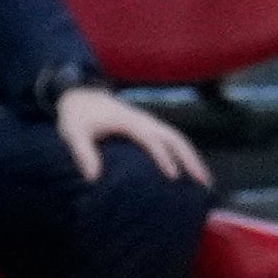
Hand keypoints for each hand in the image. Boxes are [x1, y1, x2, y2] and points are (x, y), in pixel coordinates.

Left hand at [56, 84, 208, 185]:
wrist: (80, 95)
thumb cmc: (77, 116)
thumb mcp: (73, 133)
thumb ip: (83, 153)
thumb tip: (93, 178)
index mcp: (129, 122)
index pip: (151, 139)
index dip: (163, 156)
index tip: (173, 176)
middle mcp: (144, 121)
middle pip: (174, 137)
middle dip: (190, 158)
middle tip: (203, 183)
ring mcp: (148, 122)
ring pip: (177, 138)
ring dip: (192, 157)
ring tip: (204, 181)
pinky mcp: (147, 127)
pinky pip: (171, 139)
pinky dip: (184, 153)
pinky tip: (189, 170)